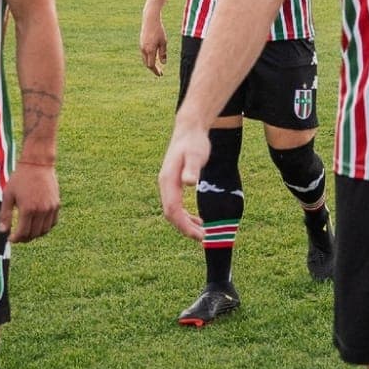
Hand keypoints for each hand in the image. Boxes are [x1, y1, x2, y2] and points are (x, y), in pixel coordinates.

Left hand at [0, 162, 59, 241]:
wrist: (38, 164)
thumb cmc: (20, 178)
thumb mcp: (8, 195)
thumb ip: (5, 214)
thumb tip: (3, 231)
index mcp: (27, 209)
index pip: (23, 233)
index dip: (16, 239)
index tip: (10, 238)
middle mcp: (41, 211)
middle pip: (34, 234)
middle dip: (24, 238)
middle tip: (18, 236)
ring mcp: (51, 208)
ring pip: (44, 230)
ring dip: (35, 235)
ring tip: (27, 232)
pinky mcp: (57, 205)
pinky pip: (53, 223)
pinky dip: (45, 227)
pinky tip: (38, 225)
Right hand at [140, 7, 167, 76]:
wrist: (149, 20)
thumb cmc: (159, 30)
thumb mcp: (164, 42)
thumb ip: (163, 53)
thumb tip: (163, 63)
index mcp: (150, 50)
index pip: (151, 65)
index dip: (155, 71)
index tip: (160, 74)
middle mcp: (144, 49)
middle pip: (147, 64)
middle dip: (153, 69)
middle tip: (160, 72)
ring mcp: (141, 46)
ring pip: (145, 59)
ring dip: (150, 63)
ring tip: (157, 66)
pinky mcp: (141, 43)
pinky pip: (144, 54)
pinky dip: (148, 58)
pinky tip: (154, 58)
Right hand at [158, 122, 210, 240]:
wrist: (189, 130)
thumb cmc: (194, 142)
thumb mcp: (196, 154)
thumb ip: (192, 169)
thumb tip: (188, 183)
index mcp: (168, 181)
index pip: (172, 210)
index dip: (184, 225)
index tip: (198, 235)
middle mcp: (165, 185)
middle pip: (171, 214)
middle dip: (185, 228)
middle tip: (203, 238)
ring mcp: (168, 185)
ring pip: (173, 211)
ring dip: (186, 224)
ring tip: (202, 233)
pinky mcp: (174, 184)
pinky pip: (176, 205)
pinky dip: (186, 216)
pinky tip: (198, 220)